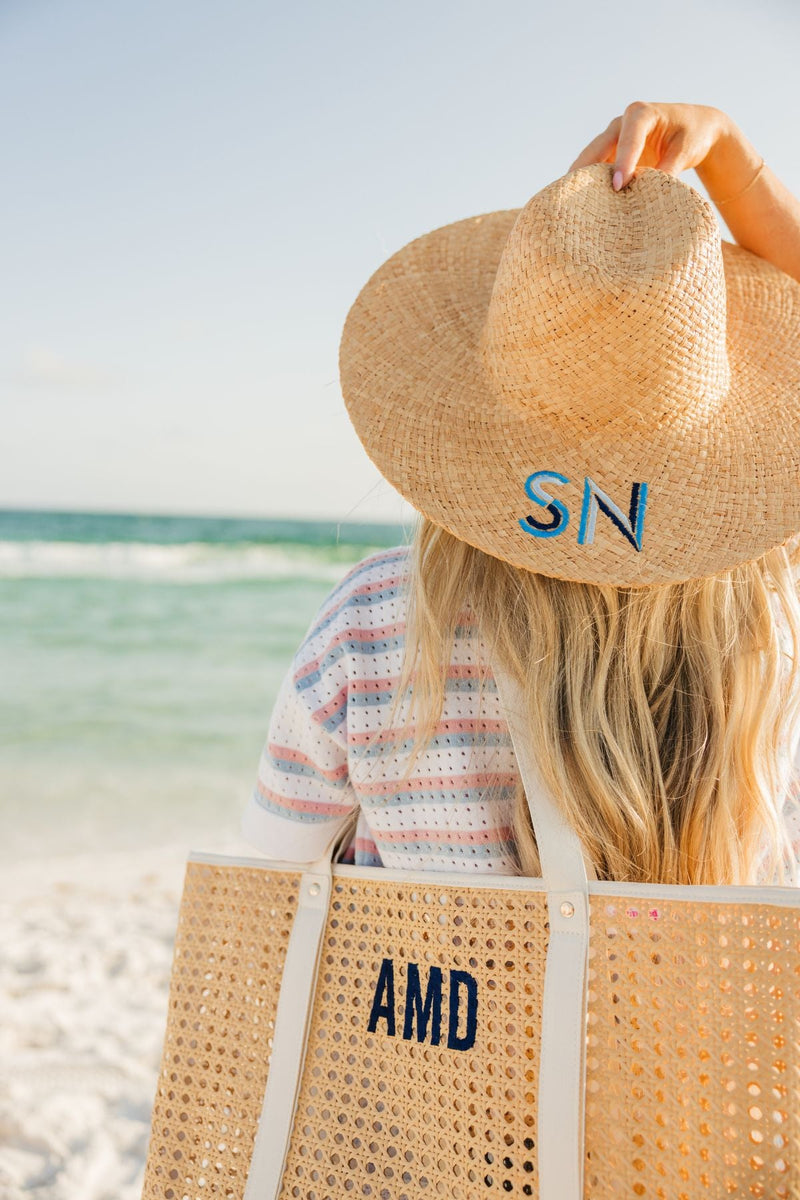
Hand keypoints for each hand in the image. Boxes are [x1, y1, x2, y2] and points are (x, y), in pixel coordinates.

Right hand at [567, 101, 799, 285]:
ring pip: (589, 160)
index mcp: (641, 114)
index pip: (628, 138)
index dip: (622, 162)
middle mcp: (621, 123)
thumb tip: (650, 196)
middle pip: (596, 148)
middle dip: (583, 171)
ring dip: (580, 181)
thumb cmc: (692, 135)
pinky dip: (588, 186)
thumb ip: (668, 169)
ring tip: (568, 205)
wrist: (695, 128)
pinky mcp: (611, 154)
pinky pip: (595, 169)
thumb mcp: (686, 150)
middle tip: (572, 197)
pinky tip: (580, 206)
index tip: (618, 187)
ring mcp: (612, 138)